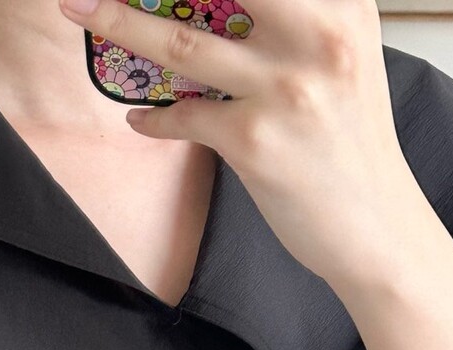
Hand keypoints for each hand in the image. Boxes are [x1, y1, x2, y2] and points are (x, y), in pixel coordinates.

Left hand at [57, 0, 425, 290]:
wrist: (375, 226)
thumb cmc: (349, 145)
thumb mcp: (344, 62)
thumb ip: (301, 24)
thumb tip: (225, 7)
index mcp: (342, 6)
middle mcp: (319, 35)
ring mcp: (285, 89)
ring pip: (183, 41)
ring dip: (119, 22)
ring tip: (77, 10)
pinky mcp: (255, 141)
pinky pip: (183, 118)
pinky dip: (153, 119)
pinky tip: (141, 119)